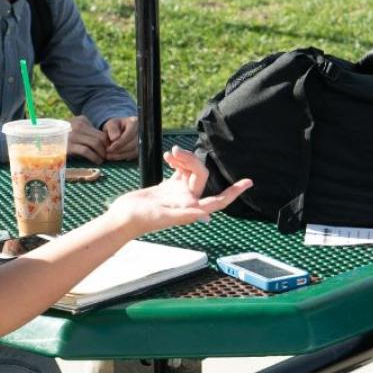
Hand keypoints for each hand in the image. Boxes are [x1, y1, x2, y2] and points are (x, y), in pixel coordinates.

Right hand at [67, 116, 108, 163]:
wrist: (45, 144)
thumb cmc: (65, 140)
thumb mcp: (77, 130)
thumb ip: (89, 132)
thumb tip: (107, 141)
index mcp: (81, 121)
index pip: (101, 132)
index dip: (108, 142)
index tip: (110, 150)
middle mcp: (76, 126)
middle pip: (100, 138)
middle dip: (107, 149)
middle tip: (108, 156)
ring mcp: (72, 135)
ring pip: (95, 144)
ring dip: (102, 154)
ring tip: (102, 159)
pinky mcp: (68, 146)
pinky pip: (86, 151)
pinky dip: (94, 157)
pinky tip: (97, 161)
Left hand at [101, 117, 139, 161]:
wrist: (120, 131)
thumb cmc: (116, 127)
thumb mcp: (111, 124)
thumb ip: (112, 128)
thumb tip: (114, 138)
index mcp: (134, 122)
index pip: (129, 134)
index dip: (119, 143)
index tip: (110, 148)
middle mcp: (142, 131)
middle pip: (133, 144)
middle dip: (120, 150)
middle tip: (108, 153)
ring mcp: (144, 141)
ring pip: (135, 151)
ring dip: (121, 155)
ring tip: (110, 156)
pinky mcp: (142, 149)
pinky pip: (135, 155)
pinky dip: (125, 157)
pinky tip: (116, 156)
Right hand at [107, 146, 251, 232]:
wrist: (123, 217)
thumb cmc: (141, 219)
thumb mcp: (164, 216)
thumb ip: (186, 215)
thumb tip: (207, 218)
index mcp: (191, 209)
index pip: (219, 200)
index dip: (234, 192)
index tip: (249, 182)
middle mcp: (187, 201)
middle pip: (201, 175)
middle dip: (192, 161)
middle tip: (176, 153)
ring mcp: (178, 194)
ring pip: (190, 170)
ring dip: (184, 158)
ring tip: (172, 153)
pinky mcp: (167, 188)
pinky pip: (178, 170)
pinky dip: (176, 160)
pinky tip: (168, 157)